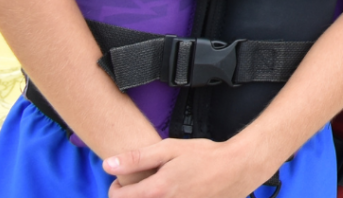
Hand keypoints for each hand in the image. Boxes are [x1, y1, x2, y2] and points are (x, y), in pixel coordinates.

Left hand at [104, 136, 273, 197]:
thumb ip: (137, 158)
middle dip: (132, 195)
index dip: (116, 187)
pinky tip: (175, 191)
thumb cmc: (204, 156)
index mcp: (155, 191)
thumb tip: (108, 165)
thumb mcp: (170, 149)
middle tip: (141, 184)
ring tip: (158, 188)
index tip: (123, 180)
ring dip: (148, 197)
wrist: (235, 169)